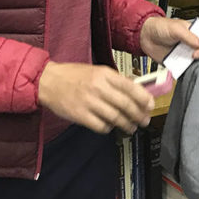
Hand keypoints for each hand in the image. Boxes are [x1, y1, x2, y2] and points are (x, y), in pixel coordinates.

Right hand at [37, 62, 152, 134]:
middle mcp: (98, 87)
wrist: (48, 81)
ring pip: (116, 117)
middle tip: (144, 120)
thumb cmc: (73, 75)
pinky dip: (109, 128)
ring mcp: (89, 102)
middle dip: (139, 115)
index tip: (150, 106)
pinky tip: (110, 127)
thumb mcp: (97, 70)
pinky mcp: (80, 115)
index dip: (144, 99)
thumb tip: (136, 89)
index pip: (131, 87)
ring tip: (131, 127)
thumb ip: (115, 80)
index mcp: (104, 74)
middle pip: (126, 105)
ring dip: (127, 125)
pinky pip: (101, 126)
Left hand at [140, 15, 198, 64]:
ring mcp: (184, 54)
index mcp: (194, 33)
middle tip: (193, 57)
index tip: (198, 51)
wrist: (145, 36)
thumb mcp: (176, 29)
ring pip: (196, 63)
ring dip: (193, 65)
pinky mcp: (177, 63)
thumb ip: (190, 37)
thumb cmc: (160, 27)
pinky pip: (184, 69)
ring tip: (186, 64)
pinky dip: (184, 71)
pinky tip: (181, 69)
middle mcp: (191, 45)